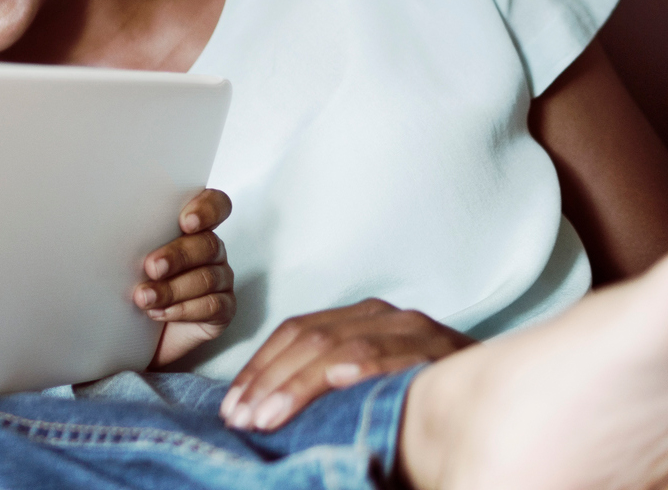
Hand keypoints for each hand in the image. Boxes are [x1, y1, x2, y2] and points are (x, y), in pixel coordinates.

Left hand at [140, 188, 235, 367]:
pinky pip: (212, 306)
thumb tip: (105, 225)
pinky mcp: (223, 309)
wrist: (139, 330)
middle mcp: (210, 251)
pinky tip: (161, 312)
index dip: (207, 209)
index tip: (185, 222)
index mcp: (194, 229)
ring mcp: (220, 279)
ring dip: (172, 288)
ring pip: (207, 277)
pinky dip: (183, 309)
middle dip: (177, 256)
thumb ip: (133, 239)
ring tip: (144, 298)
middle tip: (151, 267)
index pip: (216, 205)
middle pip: (207, 244)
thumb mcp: (129, 258)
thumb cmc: (135, 284)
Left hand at [220, 299, 474, 431]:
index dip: (257, 369)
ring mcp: (412, 327)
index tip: (230, 408)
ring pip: (336, 345)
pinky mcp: (440, 346)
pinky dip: (357, 368)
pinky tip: (332, 385)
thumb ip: (326, 397)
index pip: (292, 334)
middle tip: (239, 420)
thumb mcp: (366, 392)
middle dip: (266, 381)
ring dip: (295, 385)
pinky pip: (389, 354)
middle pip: (305, 338)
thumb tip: (262, 418)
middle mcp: (382, 315)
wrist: (505, 398)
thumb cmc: (425, 405)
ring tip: (265, 419)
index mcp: (359, 320)